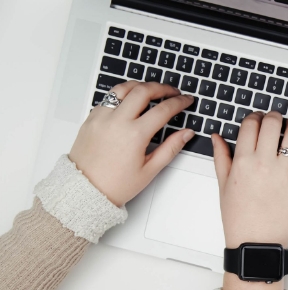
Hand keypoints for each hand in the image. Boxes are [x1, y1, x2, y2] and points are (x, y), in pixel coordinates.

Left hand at [69, 81, 194, 206]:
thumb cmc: (115, 184)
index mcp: (134, 135)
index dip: (179, 102)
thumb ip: (171, 148)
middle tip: (172, 91)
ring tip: (151, 90)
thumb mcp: (150, 170)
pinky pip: (108, 98)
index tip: (186, 100)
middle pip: (143, 90)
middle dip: (162, 88)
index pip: (163, 109)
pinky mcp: (91, 118)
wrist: (85, 190)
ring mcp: (101, 117)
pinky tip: (130, 102)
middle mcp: (117, 121)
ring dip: (140, 86)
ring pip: (123, 88)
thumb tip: (186, 133)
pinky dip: (122, 95)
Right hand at [212, 111, 287, 289]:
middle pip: (272, 124)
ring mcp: (285, 173)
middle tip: (275, 118)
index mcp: (243, 162)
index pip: (250, 125)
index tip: (257, 119)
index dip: (254, 117)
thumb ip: (221, 157)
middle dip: (274, 116)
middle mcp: (264, 164)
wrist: (256, 243)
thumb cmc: (239, 218)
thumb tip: (218, 137)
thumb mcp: (223, 186)